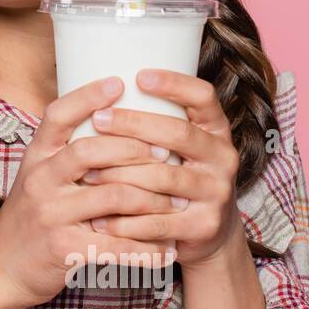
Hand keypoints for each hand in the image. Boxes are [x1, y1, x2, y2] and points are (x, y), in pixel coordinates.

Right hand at [0, 75, 181, 308]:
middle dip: (135, 149)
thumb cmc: (30, 217)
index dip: (87, 96)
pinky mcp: (64, 248)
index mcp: (36, 157)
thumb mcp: (37, 177)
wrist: (1, 267)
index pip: (57, 115)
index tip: (119, 82)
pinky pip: (116, 246)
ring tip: (177, 201)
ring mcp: (51, 214)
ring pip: (112, 197)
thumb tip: (114, 123)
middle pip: (90, 151)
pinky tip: (167, 249)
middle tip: (166, 151)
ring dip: (152, 200)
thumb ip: (66, 154)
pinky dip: (147, 249)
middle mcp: (40, 180)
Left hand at [78, 68, 243, 269]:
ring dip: (120, 174)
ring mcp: (216, 192)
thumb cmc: (180, 176)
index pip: (203, 96)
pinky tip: (99, 218)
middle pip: (178, 133)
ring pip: (163, 178)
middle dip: (134, 124)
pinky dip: (126, 221)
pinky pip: (158, 221)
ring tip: (86, 172)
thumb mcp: (181, 146)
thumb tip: (100, 92)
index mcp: (216, 130)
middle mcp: (223, 158)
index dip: (174, 84)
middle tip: (99, 118)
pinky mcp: (203, 225)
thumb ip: (156, 123)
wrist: (209, 232)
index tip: (139, 76)